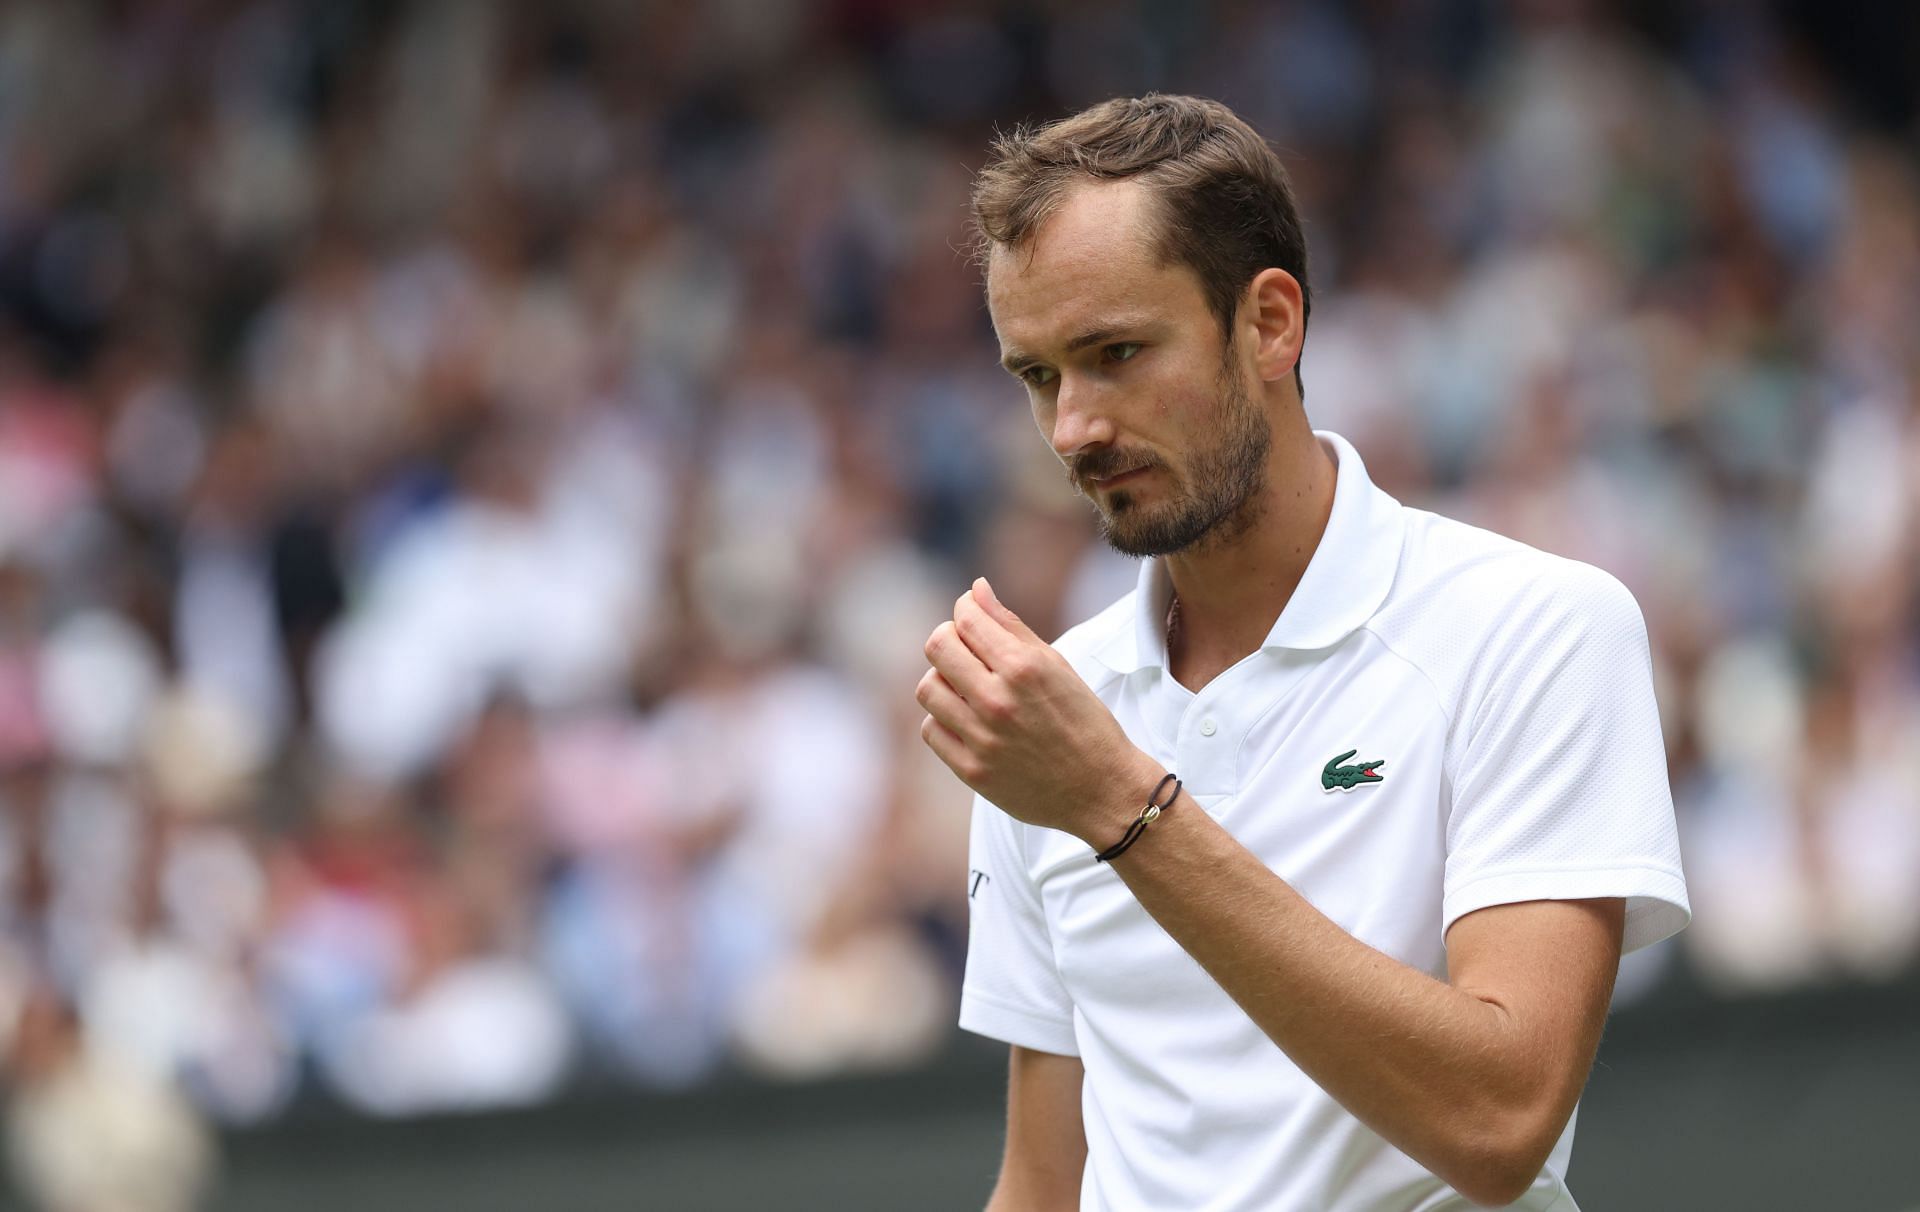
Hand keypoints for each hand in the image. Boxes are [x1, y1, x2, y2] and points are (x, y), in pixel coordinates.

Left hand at [918, 578, 1159, 843]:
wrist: (1101, 790)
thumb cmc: (1083, 722)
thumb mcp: (1056, 666)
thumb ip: (1011, 626)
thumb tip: (975, 589)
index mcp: (1024, 668)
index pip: (966, 619)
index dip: (964, 609)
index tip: (972, 616)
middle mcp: (999, 700)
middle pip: (937, 648)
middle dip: (948, 640)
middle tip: (966, 650)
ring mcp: (982, 738)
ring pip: (928, 689)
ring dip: (943, 681)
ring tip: (967, 688)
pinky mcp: (972, 770)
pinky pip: (931, 730)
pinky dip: (944, 720)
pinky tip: (967, 720)